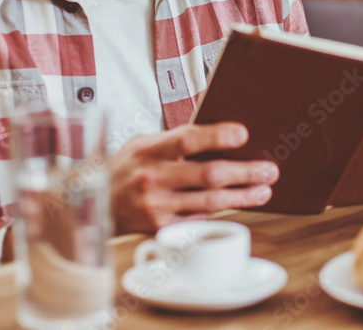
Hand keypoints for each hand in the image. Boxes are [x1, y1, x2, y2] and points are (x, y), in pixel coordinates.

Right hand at [109, 122, 277, 233]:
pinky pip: (200, 219)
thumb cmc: (128, 167)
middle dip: (245, 172)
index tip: (243, 135)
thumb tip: (222, 134)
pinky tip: (236, 203)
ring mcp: (157, 207)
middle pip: (209, 175)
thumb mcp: (144, 144)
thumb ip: (176, 140)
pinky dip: (220, 211)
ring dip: (243, 196)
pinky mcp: (161, 228)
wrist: (94, 203)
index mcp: (150, 150)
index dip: (217, 136)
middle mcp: (153, 179)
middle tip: (269, 170)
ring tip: (263, 190)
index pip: (188, 139)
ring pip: (210, 202)